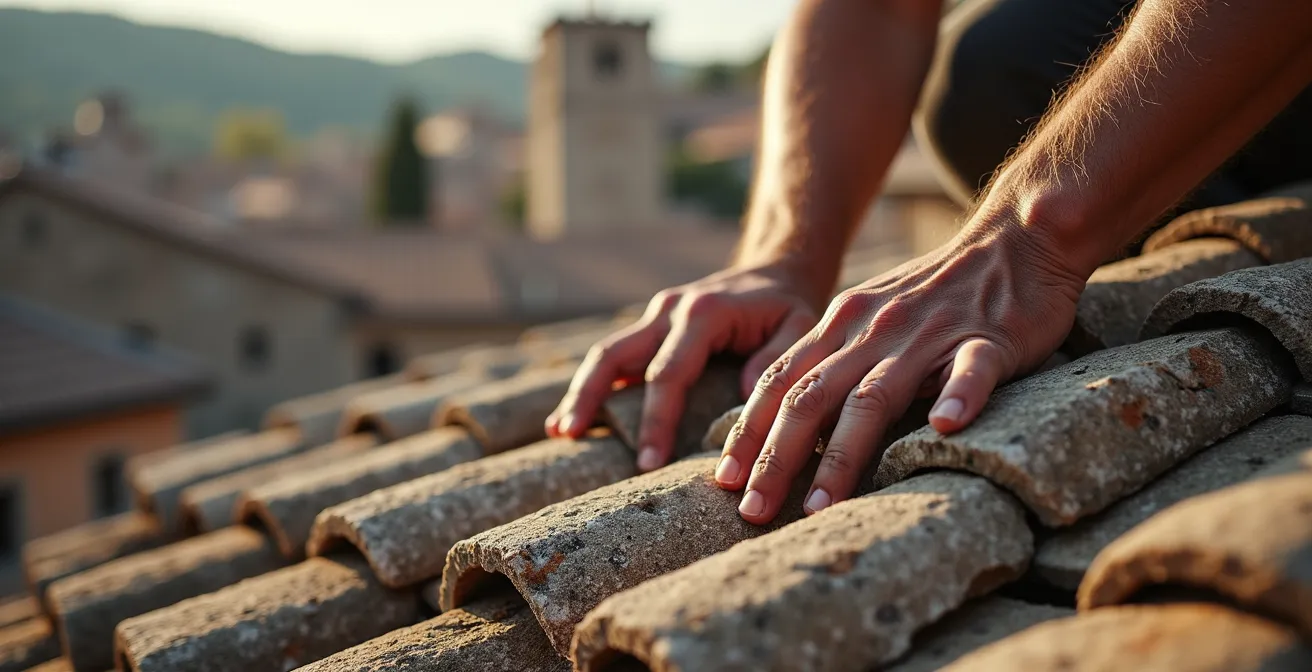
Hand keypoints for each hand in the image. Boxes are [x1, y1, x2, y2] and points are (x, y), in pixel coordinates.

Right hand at [546, 263, 823, 471]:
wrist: (779, 269)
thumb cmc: (791, 306)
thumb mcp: (801, 326)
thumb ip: (776, 359)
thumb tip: (742, 396)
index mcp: (704, 313)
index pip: (669, 373)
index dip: (656, 419)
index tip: (648, 462)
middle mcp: (671, 310)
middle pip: (616, 355)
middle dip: (592, 397)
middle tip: (572, 437)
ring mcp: (656, 315)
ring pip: (607, 353)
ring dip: (581, 390)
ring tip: (560, 430)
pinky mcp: (652, 325)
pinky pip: (616, 355)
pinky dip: (594, 385)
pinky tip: (574, 418)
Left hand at [715, 219, 1085, 523]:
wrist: (1014, 240)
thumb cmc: (939, 293)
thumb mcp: (870, 317)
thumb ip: (831, 359)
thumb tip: (784, 420)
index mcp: (842, 325)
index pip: (779, 383)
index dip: (747, 432)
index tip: (723, 481)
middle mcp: (873, 330)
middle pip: (811, 398)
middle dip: (775, 458)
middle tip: (751, 510)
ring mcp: (929, 336)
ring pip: (874, 397)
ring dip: (842, 454)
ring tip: (819, 504)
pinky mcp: (987, 340)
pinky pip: (970, 370)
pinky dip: (959, 396)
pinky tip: (948, 427)